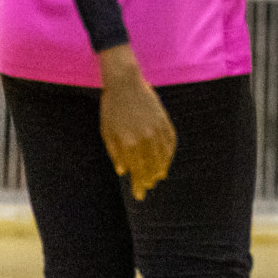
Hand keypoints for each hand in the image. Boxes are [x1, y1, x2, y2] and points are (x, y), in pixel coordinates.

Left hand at [97, 44, 176, 199]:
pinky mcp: (163, 120)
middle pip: (151, 166)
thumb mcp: (107, 131)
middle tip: (148, 187)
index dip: (138, 184)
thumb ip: (115, 153)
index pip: (137, 170)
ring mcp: (156, 128)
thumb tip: (123, 171)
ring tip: (160, 176)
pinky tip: (168, 158)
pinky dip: (170, 152)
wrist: (124, 82)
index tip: (139, 195)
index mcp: (129, 143)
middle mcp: (145, 138)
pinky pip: (171, 140)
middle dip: (150, 179)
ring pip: (163, 155)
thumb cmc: (111, 107)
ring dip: (162, 168)